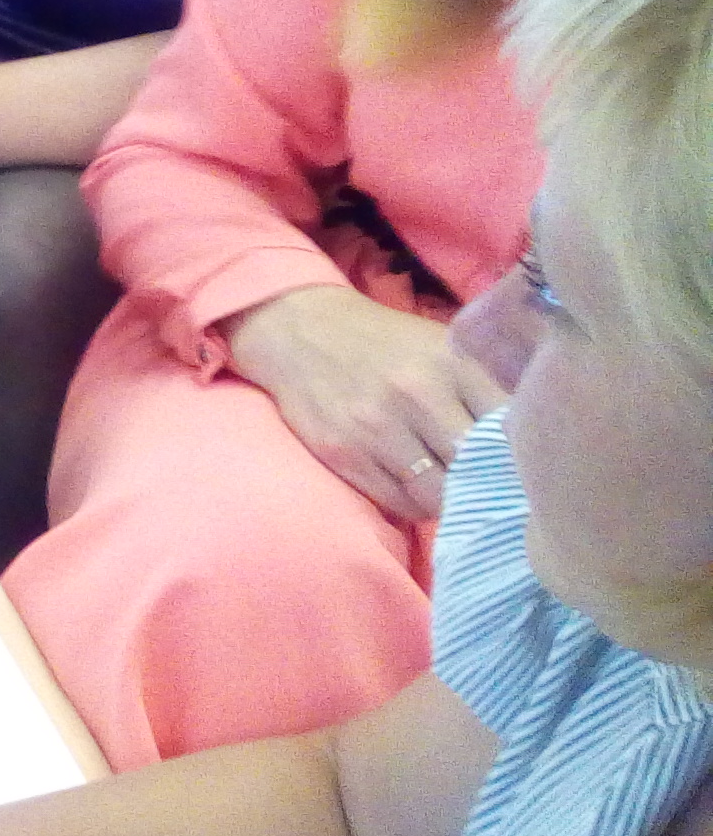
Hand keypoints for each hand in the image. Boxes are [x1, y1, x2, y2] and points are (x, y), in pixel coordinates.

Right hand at [223, 286, 505, 522]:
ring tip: (452, 491)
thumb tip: (534, 442)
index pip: (509, 431)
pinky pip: (398, 502)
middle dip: (488, 485)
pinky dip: (415, 504)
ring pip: (438, 494)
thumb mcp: (443, 348)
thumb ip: (484, 388)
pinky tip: (416, 488)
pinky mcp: (344, 453)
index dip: (522, 459)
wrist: (301, 331)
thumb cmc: (386, 343)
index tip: (527, 472)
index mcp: (453, 364)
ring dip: (451, 500)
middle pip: (475, 468)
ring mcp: (377, 428)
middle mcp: (417, 395)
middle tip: (493, 492)